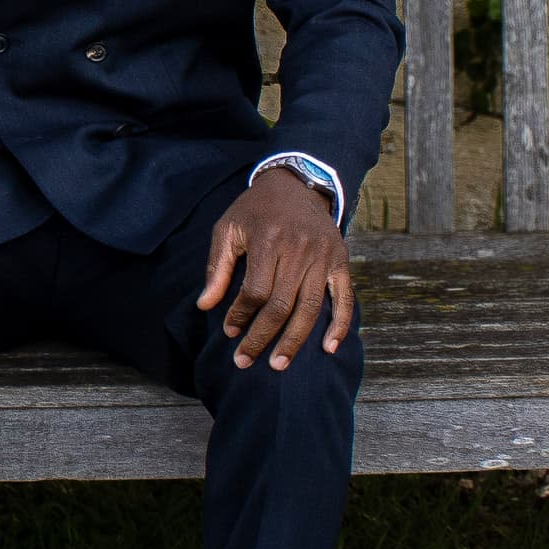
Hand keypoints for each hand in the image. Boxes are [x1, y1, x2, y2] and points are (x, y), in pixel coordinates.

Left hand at [196, 170, 356, 369]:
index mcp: (269, 239)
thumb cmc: (255, 210)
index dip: (240, 316)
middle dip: (261, 337)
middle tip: (244, 360)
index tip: (229, 331)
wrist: (297, 184)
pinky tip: (328, 348)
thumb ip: (216, 267)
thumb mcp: (228, 228)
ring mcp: (324, 256)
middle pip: (281, 305)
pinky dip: (339, 325)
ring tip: (278, 364)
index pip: (255, 291)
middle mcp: (300, 249)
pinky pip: (344, 298)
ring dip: (294, 341)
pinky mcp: (341, 261)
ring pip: (311, 308)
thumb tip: (205, 306)